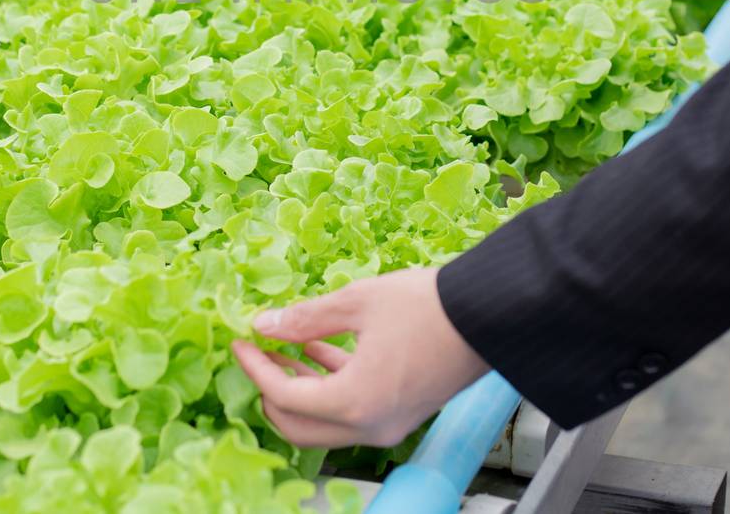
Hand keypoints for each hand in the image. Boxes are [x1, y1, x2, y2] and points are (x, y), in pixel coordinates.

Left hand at [230, 267, 489, 447]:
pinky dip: (329, 388)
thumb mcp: (357, 302)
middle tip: (258, 354)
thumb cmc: (428, 306)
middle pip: (298, 427)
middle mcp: (369, 426)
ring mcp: (387, 426)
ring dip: (299, 390)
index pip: (284, 397)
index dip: (256, 367)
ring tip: (284, 347)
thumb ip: (305, 318)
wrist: (488, 316)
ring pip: (324, 425)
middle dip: (270, 390)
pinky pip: (350, 414)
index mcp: (354, 402)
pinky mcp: (401, 415)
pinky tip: (319, 349)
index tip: (241, 341)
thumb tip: (263, 325)